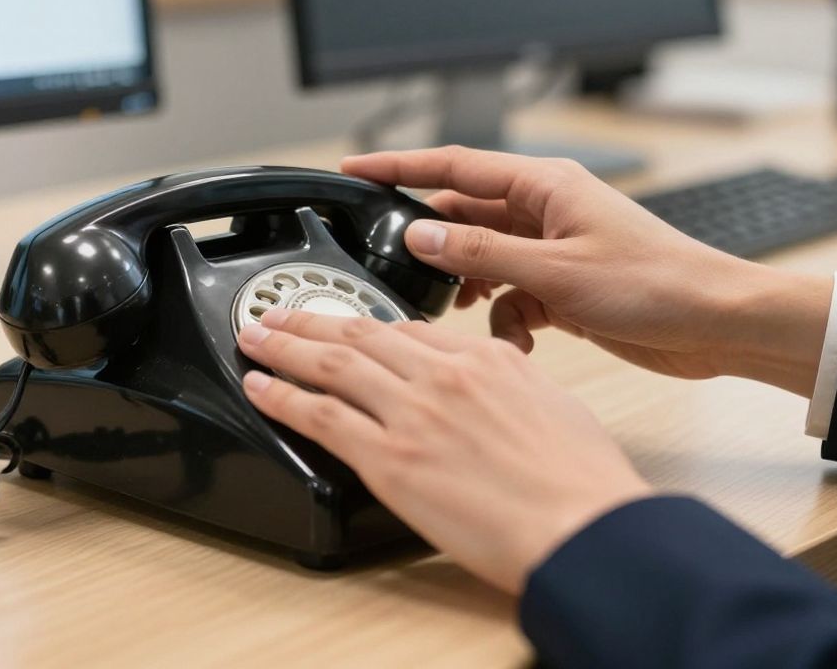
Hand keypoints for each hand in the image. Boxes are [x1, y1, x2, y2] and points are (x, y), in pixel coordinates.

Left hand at [237, 309, 650, 594]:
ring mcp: (412, 414)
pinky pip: (320, 417)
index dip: (367, 323)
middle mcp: (443, 376)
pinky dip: (282, 397)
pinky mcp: (389, 459)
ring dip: (284, 346)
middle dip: (310, 318)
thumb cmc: (581, 481)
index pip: (411, 328)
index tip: (347, 323)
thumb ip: (511, 386)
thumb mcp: (556, 406)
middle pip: (361, 333)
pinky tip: (260, 388)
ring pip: (331, 364)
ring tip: (255, 337)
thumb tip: (493, 386)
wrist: (582, 525)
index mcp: (486, 359)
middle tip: (277, 312)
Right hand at [343, 147, 832, 395]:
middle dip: (435, 245)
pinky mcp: (562, 285)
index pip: (453, 165)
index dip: (399, 167)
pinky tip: (518, 340)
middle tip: (402, 269)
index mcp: (544, 186)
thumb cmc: (656, 283)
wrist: (714, 323)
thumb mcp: (555, 270)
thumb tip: (420, 234)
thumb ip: (480, 252)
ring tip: (464, 310)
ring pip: (482, 260)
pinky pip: (509, 294)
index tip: (355, 170)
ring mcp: (553, 248)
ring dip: (470, 288)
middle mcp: (544, 211)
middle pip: (463, 215)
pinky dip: (505, 318)